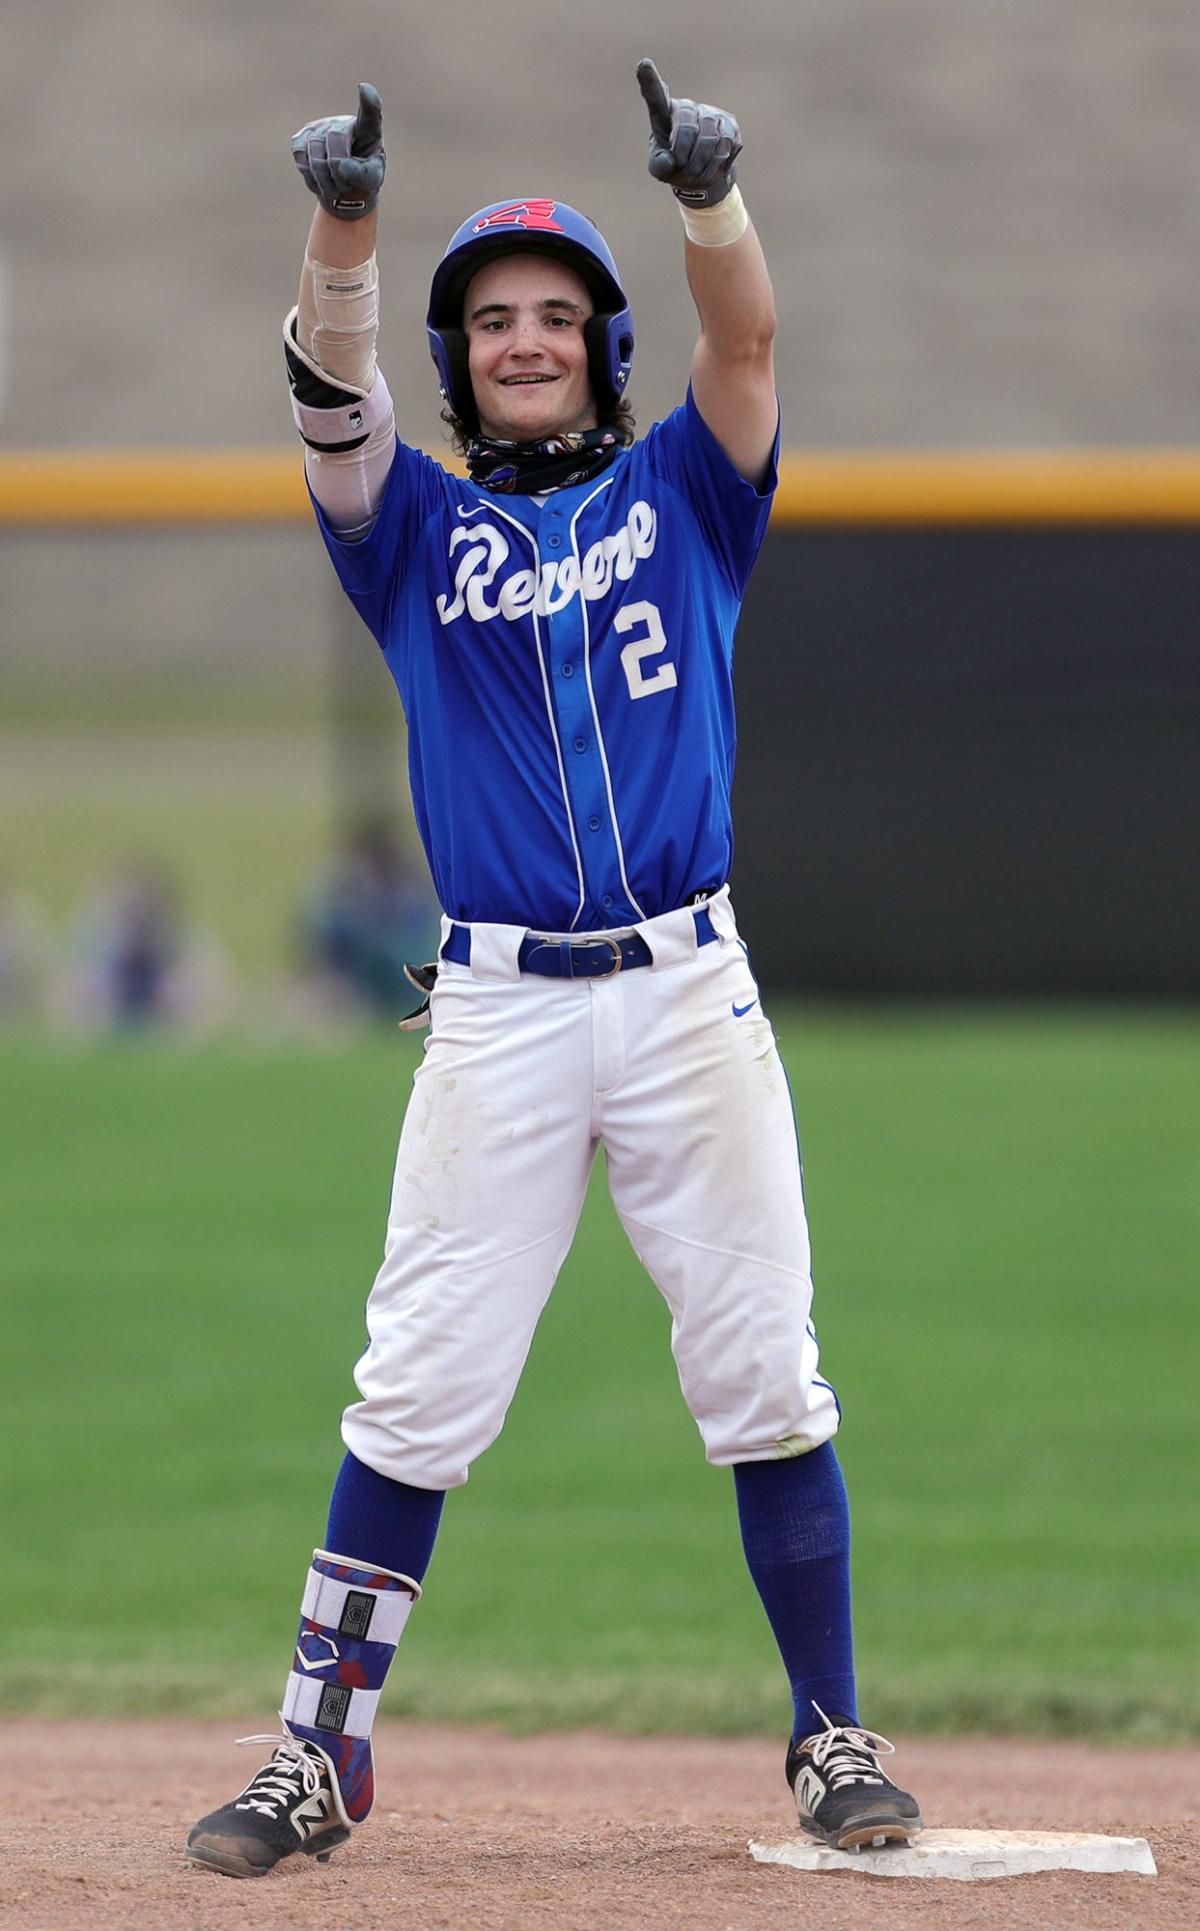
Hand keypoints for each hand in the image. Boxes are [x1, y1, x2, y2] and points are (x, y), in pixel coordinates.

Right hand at [291, 83, 384, 220]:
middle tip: (345, 186)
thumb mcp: (372, 181)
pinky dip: (311, 178)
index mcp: (367, 130)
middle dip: (338, 171)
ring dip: (325, 181)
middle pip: (334, 140)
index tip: (364, 89)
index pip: (369, 114)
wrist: (342, 189)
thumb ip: (364, 174)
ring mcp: (319, 128)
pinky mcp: (300, 139)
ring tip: (335, 187)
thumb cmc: (362, 180)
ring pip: (314, 153)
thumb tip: (340, 165)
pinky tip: (321, 181)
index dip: (368, 101)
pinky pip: (301, 159)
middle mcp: (341, 122)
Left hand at [636, 58, 741, 207]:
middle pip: (687, 129)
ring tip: (696, 172)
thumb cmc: (676, 166)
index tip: (643, 64)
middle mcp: (688, 107)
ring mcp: (711, 113)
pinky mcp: (730, 124)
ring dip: (701, 164)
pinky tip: (712, 166)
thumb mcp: (660, 169)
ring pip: (709, 138)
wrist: (703, 173)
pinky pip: (726, 144)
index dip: (649, 80)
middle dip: (685, 156)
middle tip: (682, 169)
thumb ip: (658, 165)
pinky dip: (717, 164)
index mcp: (664, 114)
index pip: (655, 95)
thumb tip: (670, 160)